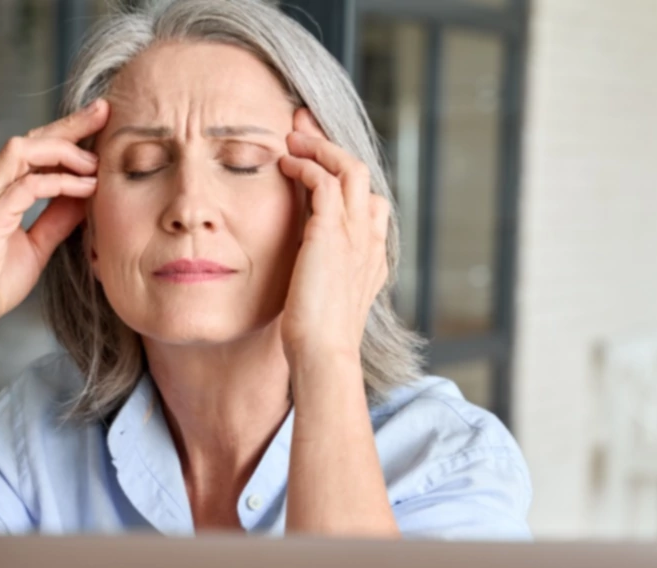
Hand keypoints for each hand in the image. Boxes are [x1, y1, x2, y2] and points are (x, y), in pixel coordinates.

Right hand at [0, 99, 109, 334]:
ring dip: (64, 150)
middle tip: (104, 111)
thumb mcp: (36, 247)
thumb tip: (86, 198)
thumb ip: (57, 220)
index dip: (66, 134)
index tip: (99, 124)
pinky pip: (27, 184)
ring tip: (96, 161)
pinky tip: (85, 187)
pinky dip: (60, 181)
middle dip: (69, 124)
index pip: (32, 150)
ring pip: (23, 149)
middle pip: (29, 139)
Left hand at [278, 108, 389, 366]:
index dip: (344, 174)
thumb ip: (319, 273)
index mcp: (370, 254)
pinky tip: (285, 163)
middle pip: (361, 171)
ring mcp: (354, 235)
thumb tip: (302, 268)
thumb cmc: (315, 336)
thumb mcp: (321, 297)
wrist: (322, 354)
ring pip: (348, 168)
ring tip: (291, 134)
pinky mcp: (331, 235)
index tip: (317, 158)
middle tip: (301, 124)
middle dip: (331, 142)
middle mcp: (369, 238)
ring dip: (318, 145)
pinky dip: (307, 165)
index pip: (370, 200)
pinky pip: (325, 182)